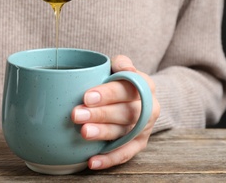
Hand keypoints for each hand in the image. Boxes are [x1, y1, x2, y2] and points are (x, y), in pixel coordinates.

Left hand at [71, 55, 159, 169]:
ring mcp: (145, 128)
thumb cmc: (120, 81)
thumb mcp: (121, 67)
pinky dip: (108, 159)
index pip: (127, 89)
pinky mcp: (139, 144)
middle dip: (100, 114)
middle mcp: (149, 108)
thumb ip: (121, 63)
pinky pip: (125, 154)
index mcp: (145, 85)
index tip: (87, 97)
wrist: (138, 98)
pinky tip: (92, 161)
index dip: (107, 94)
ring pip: (124, 133)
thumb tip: (124, 67)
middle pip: (125, 112)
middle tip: (76, 115)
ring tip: (84, 133)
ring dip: (102, 134)